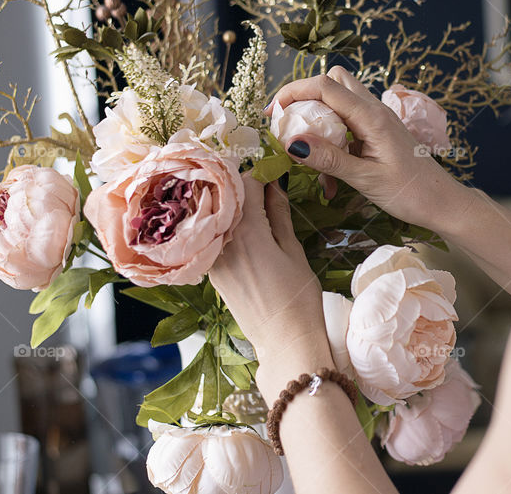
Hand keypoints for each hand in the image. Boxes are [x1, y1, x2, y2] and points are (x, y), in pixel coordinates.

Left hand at [210, 174, 333, 398]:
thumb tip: (275, 185)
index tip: (275, 168)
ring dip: (233, 204)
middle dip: (244, 184)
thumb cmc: (298, 297)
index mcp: (247, 231)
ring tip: (255, 202)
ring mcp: (213, 258)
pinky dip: (227, 226)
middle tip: (264, 181)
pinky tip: (243, 227)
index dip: (262, 171)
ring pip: (218, 217)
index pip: (247, 183)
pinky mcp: (212, 272)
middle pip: (227, 197)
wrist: (283, 341)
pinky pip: (215, 237)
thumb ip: (279, 214)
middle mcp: (223, 241)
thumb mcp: (294, 250)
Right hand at [269, 65, 471, 230]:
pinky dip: (332, 144)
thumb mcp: (366, 179)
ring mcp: (377, 120)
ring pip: (338, 104)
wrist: (442, 203)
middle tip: (288, 128)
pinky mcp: (377, 134)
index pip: (325, 86)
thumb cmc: (411, 193)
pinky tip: (330, 180)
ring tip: (309, 160)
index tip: (272, 113)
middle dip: (305, 100)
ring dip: (319, 125)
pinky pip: (347, 127)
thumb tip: (292, 143)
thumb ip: (329, 159)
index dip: (293, 92)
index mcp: (372, 117)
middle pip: (333, 82)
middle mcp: (374, 111)